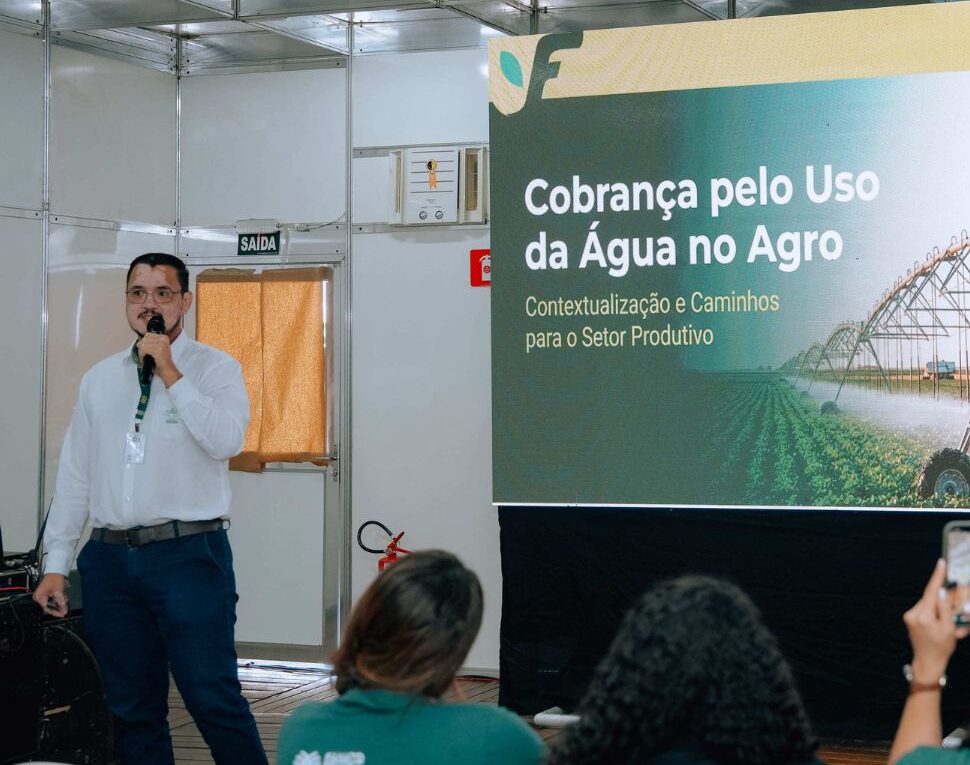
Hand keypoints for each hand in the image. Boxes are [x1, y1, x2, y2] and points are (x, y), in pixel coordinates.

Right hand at [33, 573, 68, 617]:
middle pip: (49, 606)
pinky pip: (51, 600)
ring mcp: (41, 596)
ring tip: (65, 600)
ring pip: (51, 603)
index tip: (62, 615)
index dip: (55, 612)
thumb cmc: (55, 579)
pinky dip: (57, 600)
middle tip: (65, 608)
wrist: (55, 571)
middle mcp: (38, 598)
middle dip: (58, 607)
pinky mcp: (44, 594)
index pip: (47, 609)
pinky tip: (62, 597)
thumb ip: (61, 603)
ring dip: (59, 603)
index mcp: (39, 598)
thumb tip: (64, 611)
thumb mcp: (59, 592)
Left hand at [137, 332, 180, 386]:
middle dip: (142, 347)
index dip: (144, 342)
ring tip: (144, 357)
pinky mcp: (158, 350)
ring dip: (141, 352)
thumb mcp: (158, 349)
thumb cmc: (162, 362)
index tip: (146, 349)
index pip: (147, 335)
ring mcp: (161, 344)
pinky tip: (145, 359)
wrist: (168, 371)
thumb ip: (150, 343)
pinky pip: (144, 350)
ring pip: (143, 344)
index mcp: (164, 337)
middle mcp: (164, 339)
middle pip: (144, 339)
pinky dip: (142, 355)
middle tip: (144, 355)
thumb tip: (139, 342)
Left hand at [903, 559, 968, 682]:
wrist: (928, 662)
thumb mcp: (949, 629)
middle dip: (942, 598)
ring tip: (945, 622)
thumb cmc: (942, 647)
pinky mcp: (909, 619)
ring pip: (928, 604)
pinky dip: (934, 613)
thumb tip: (940, 591)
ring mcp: (909, 616)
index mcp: (924, 616)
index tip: (941, 563)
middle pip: (930, 598)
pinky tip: (939, 623)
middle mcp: (913, 614)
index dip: (937, 576)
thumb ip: (945, 609)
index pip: (931, 591)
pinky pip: (924, 610)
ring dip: (938, 607)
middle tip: (954, 600)